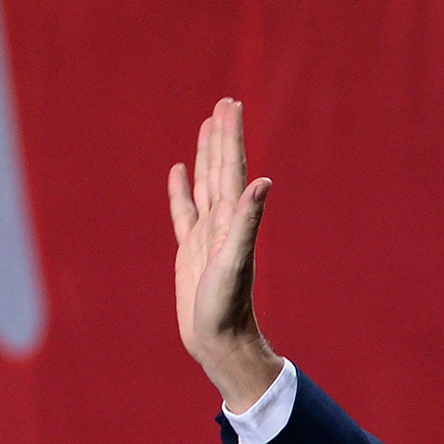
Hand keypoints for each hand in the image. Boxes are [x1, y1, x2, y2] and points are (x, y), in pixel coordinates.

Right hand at [168, 97, 281, 410]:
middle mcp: (222, 222)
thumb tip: (263, 182)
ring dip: (206, 154)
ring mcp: (206, 235)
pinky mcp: (191, 251)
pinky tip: (180, 171)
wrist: (220, 341)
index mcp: (232, 220)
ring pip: (205, 184)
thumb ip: (247, 223)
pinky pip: (184, 211)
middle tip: (225, 103)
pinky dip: (182, 190)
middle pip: (221, 169)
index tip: (231, 104)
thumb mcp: (235, 263)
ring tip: (207, 124)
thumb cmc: (227, 308)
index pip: (232, 168)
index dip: (231, 136)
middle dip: (222, 136)